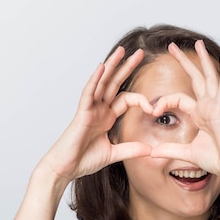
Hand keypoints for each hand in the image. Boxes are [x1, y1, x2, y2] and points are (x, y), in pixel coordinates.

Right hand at [39, 47, 152, 183]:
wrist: (65, 168)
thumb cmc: (83, 160)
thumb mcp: (113, 154)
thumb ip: (131, 150)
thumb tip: (150, 150)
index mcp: (106, 117)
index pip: (127, 100)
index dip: (141, 101)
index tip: (154, 108)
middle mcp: (99, 109)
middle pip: (115, 84)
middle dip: (127, 68)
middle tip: (140, 53)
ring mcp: (89, 109)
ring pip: (102, 82)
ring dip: (112, 66)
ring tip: (122, 51)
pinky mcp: (81, 113)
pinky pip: (88, 93)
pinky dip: (95, 80)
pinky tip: (102, 67)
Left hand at [150, 40, 219, 179]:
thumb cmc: (217, 160)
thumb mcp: (187, 154)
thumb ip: (169, 150)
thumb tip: (151, 152)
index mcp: (200, 114)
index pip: (178, 98)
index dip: (163, 101)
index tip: (152, 110)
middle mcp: (208, 107)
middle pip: (195, 79)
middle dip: (184, 61)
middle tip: (171, 46)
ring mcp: (216, 108)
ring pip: (209, 78)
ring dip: (203, 60)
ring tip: (198, 43)